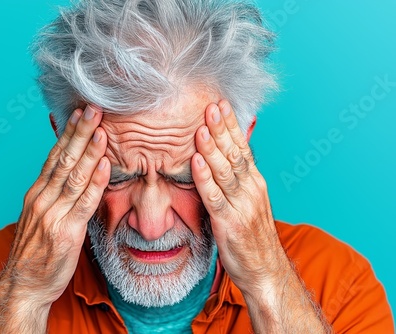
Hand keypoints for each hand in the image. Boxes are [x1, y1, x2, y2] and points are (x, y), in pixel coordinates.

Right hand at [7, 104, 109, 304]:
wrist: (23, 285)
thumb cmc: (36, 251)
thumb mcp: (41, 215)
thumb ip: (56, 194)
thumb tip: (75, 173)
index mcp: (37, 192)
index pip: (55, 156)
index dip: (68, 133)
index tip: (80, 113)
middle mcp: (42, 198)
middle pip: (64, 159)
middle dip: (80, 132)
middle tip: (93, 108)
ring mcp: (52, 214)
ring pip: (74, 176)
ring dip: (89, 151)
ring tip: (101, 129)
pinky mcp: (65, 232)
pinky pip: (83, 202)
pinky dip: (95, 182)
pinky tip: (104, 165)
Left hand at [191, 100, 331, 331]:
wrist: (265, 271)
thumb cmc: (252, 236)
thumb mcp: (248, 202)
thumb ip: (236, 180)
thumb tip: (223, 157)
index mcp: (254, 183)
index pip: (242, 148)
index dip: (230, 126)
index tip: (220, 104)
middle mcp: (251, 190)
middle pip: (234, 154)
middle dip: (222, 128)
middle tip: (211, 105)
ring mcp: (242, 206)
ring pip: (225, 171)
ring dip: (212, 148)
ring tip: (202, 127)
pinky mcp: (230, 223)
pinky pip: (215, 197)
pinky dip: (205, 178)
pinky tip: (196, 161)